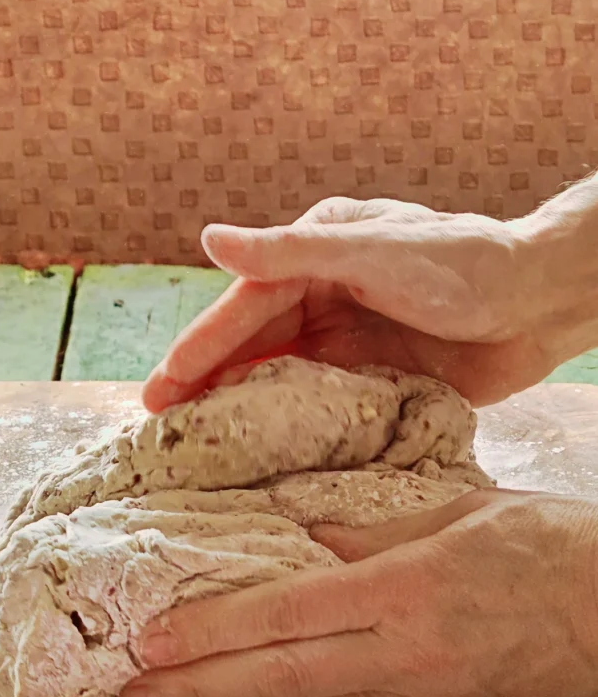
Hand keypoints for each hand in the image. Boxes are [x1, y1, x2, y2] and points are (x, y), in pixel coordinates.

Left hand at [119, 490, 597, 696]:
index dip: (217, 628)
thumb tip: (312, 534)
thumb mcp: (466, 514)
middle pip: (282, 674)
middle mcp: (402, 650)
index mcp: (407, 586)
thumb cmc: (555, 550)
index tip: (157, 638)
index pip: (290, 610)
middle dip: (200, 688)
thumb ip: (380, 530)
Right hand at [142, 196, 556, 410]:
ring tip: (197, 450)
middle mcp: (322, 297)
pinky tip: (261, 456)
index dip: (199, 348)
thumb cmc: (464, 263)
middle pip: (251, 347)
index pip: (244, 308)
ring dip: (239, 411)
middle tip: (158, 428)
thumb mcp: (373, 249)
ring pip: (278, 380)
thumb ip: (291, 252)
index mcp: (315, 257)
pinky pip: (318, 408)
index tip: (159, 390)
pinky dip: (288, 430)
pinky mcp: (372, 378)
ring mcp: (346, 341)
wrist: (539, 304)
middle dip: (204, 385)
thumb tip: (210, 240)